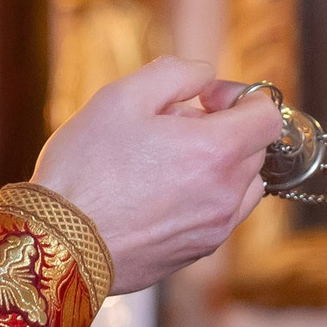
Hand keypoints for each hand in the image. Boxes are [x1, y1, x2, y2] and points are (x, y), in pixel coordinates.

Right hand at [29, 58, 279, 294]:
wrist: (59, 241)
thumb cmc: (85, 168)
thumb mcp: (122, 96)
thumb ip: (176, 73)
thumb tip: (205, 76)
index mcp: (215, 151)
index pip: (267, 117)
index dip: (241, 98)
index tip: (206, 99)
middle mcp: (226, 195)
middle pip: (254, 150)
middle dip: (224, 130)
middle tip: (172, 127)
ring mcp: (214, 230)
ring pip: (242, 186)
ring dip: (219, 167)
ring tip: (167, 163)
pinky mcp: (196, 254)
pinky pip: (219, 215)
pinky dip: (204, 197)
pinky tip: (157, 193)